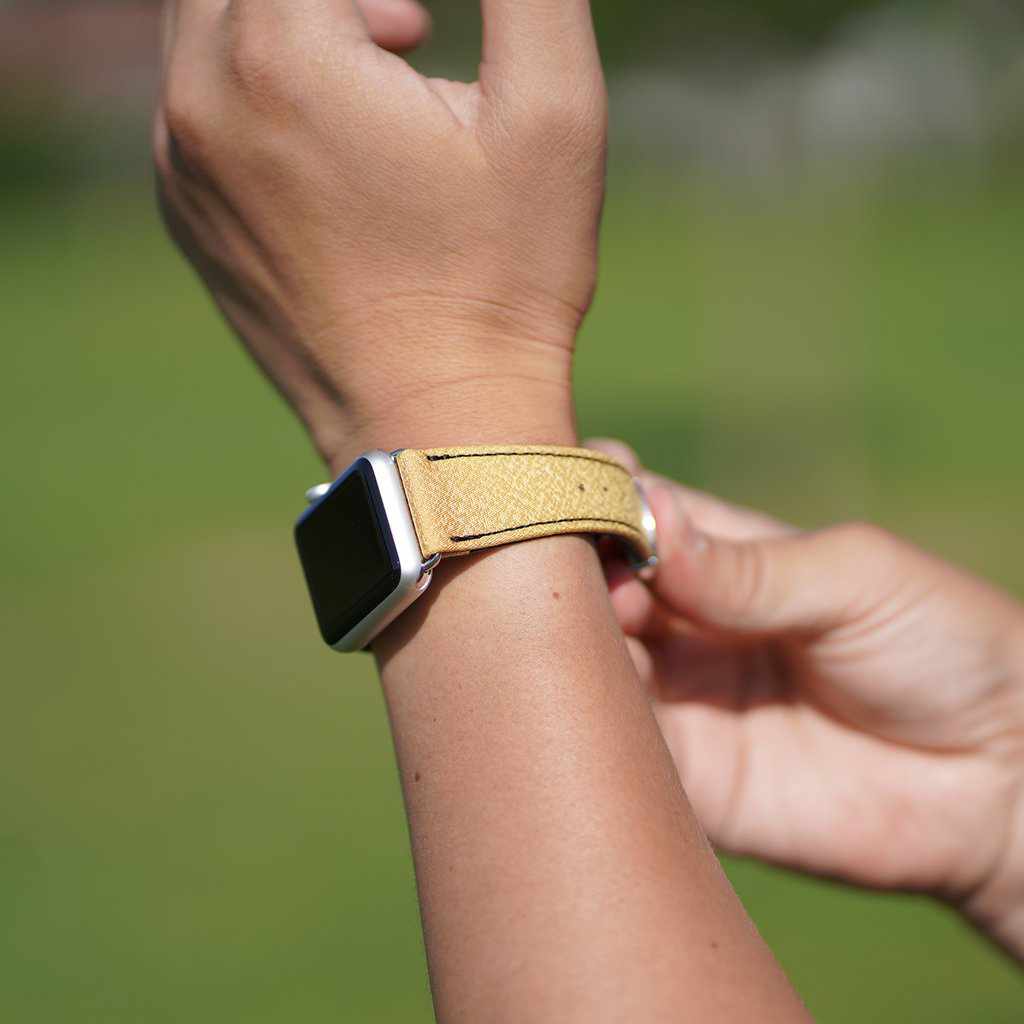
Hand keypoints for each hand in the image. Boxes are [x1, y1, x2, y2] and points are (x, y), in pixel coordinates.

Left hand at [156, 0, 608, 471]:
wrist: (438, 425)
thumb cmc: (504, 280)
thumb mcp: (553, 109)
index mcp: (279, 53)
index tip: (428, 31)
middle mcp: (199, 100)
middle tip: (412, 36)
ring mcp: (180, 167)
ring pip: (207, 23)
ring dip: (291, 22)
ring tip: (384, 79)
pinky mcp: (189, 218)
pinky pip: (196, 102)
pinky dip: (258, 87)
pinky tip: (336, 149)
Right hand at [590, 439, 1023, 958]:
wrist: (1003, 778)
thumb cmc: (942, 644)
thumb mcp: (851, 580)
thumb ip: (749, 569)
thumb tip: (650, 527)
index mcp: (720, 557)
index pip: (629, 514)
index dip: (590, 498)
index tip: (568, 496)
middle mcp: (684, 625)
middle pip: (591, 588)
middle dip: (567, 575)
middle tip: (567, 579)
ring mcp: (681, 701)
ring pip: (587, 665)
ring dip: (565, 650)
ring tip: (569, 638)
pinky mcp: (688, 780)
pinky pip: (616, 751)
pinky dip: (584, 728)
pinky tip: (573, 707)